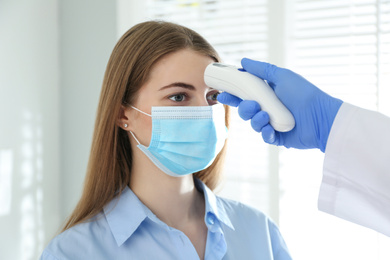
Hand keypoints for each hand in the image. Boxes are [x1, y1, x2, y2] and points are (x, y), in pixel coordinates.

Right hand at [217, 58, 342, 151]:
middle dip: (245, 109)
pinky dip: (266, 133)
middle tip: (252, 106)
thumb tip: (243, 61)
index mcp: (268, 94)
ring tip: (266, 117)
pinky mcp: (278, 137)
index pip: (245, 94)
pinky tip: (272, 129)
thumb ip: (261, 70)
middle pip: (246, 111)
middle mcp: (268, 109)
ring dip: (256, 121)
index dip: (233, 95)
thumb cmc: (304, 94)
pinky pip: (265, 137)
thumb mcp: (282, 77)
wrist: (321, 117)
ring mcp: (273, 123)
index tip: (222, 94)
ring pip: (253, 124)